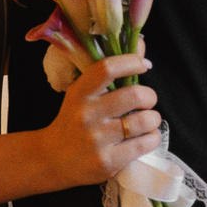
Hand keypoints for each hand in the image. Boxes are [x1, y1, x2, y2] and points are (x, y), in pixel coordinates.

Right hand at [40, 53, 161, 188]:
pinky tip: (146, 137)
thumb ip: (110, 73)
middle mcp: (86, 114)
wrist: (52, 159)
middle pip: (134, 95)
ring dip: (153, 118)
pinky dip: (152, 138)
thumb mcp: (82, 95)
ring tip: (147, 120)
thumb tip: (141, 45)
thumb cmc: (74, 121)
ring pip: (144, 120)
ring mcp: (96, 139)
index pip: (107, 68)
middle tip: (147, 101)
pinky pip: (145, 143)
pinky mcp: (107, 162)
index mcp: (79, 93)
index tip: (142, 65)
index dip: (131, 62)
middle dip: (149, 96)